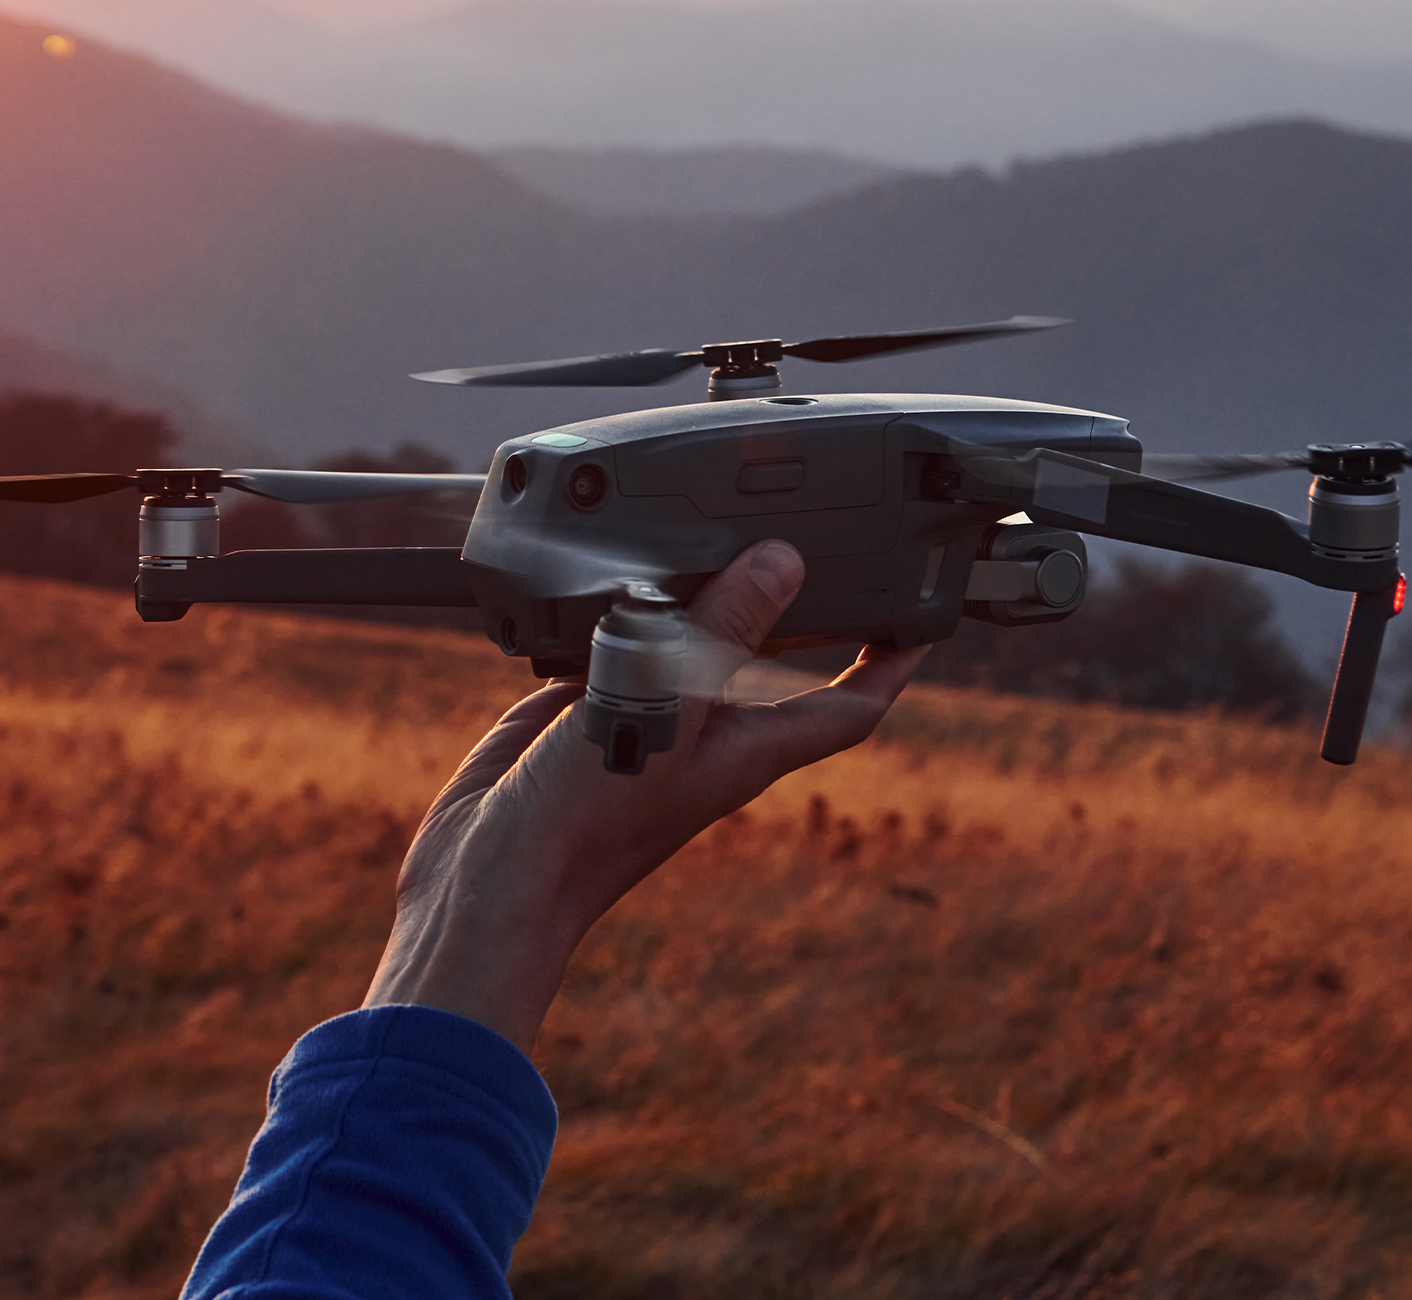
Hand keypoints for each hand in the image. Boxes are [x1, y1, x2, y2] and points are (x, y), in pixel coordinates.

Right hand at [363, 541, 927, 1050]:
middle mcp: (703, 732)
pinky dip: (620, 606)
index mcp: (747, 745)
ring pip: (689, 646)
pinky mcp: (577, 711)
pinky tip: (608, 567)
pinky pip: (614, 647)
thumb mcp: (668, 710)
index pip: (846, 704)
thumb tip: (785, 562)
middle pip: (771, 663)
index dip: (891, 662)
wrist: (489, 885)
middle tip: (820, 536)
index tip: (922, 614)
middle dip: (799, 605)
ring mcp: (641, 721)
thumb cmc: (590, 819)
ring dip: (703, 594)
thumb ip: (722, 633)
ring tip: (720, 527)